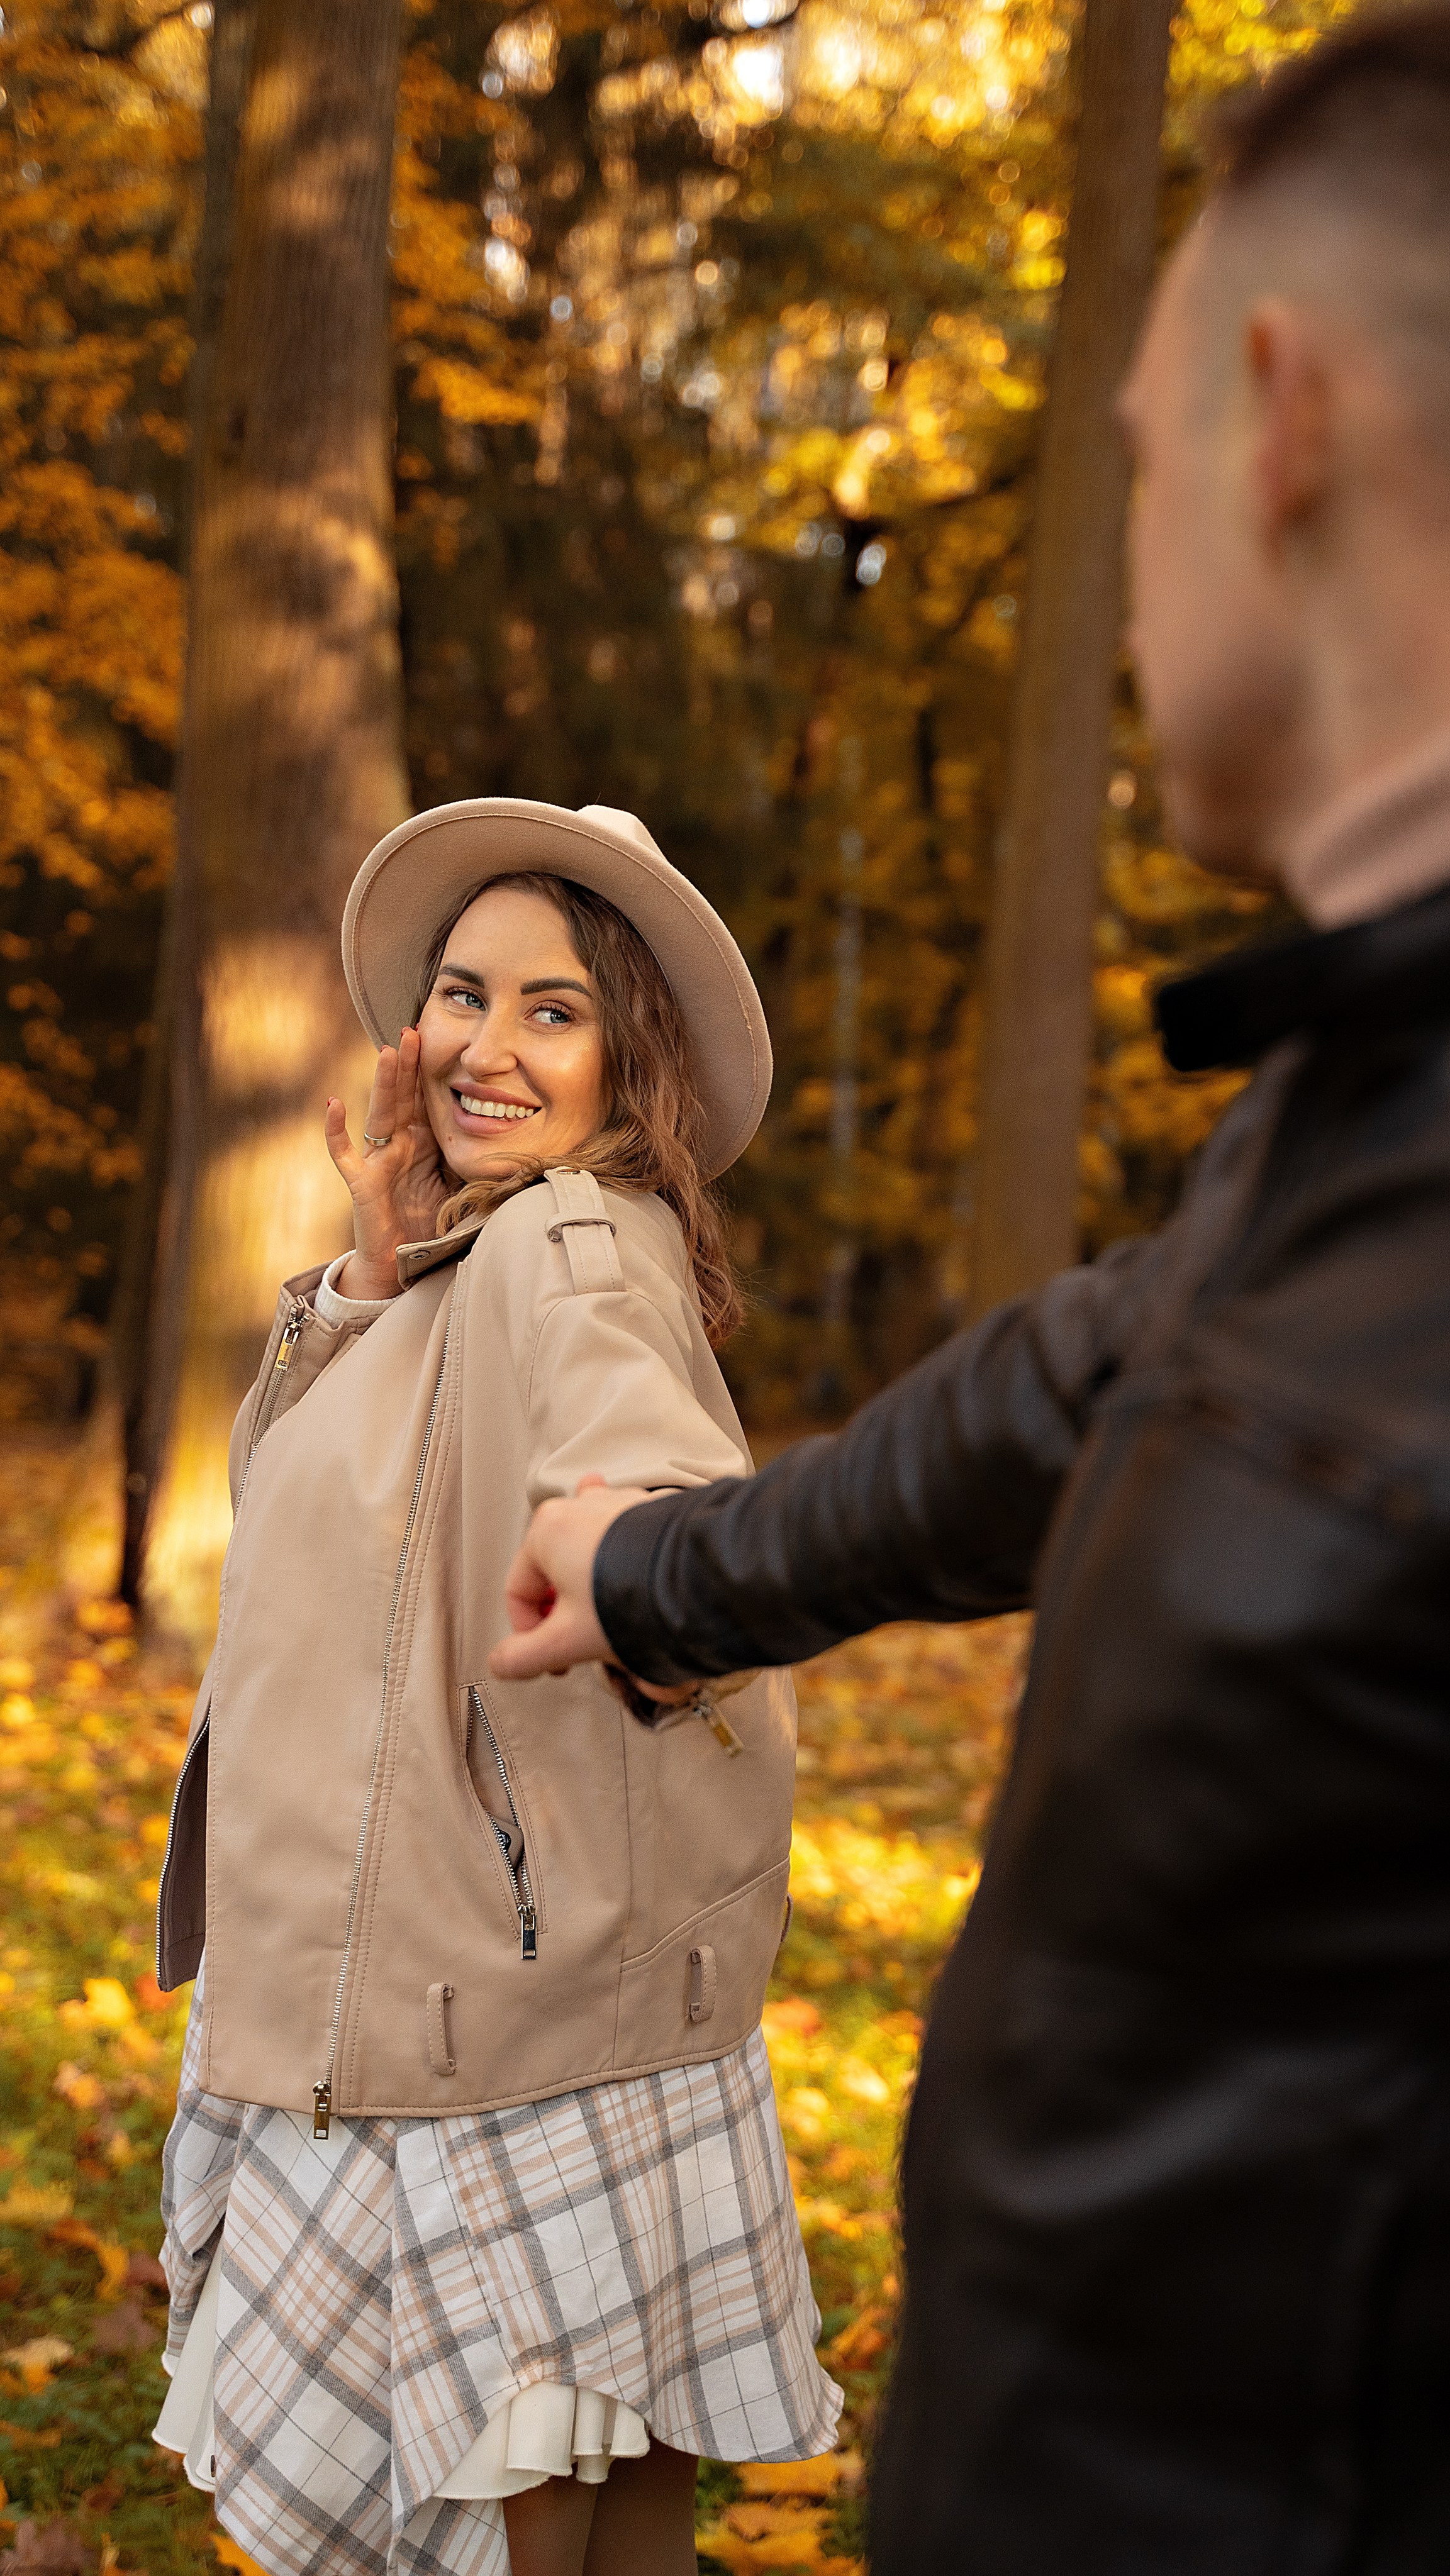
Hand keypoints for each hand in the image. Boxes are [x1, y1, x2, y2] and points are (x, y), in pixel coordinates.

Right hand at [325, 1029, 450, 1298]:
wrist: (401, 1263)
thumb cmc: (429, 1222)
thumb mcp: (458, 1183)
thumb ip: (471, 1158)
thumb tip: (509, 1136)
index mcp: (423, 1142)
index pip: (426, 1098)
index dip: (430, 1070)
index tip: (438, 1036)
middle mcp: (399, 1144)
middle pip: (404, 1096)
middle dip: (409, 1063)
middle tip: (413, 1029)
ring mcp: (378, 1160)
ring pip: (379, 1112)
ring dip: (383, 1082)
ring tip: (388, 1051)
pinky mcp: (362, 1181)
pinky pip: (343, 1152)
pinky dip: (335, 1129)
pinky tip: (332, 1104)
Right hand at [490, 1475, 689, 1693]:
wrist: (699, 1577)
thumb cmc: (631, 1599)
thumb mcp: (567, 1640)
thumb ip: (525, 1656)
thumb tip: (503, 1663)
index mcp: (547, 1530)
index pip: (519, 1591)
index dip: (530, 1634)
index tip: (555, 1661)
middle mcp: (583, 1507)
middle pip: (559, 1567)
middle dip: (573, 1610)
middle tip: (586, 1639)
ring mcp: (623, 1503)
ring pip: (598, 1547)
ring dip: (602, 1582)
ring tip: (613, 1609)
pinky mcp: (659, 1511)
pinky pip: (637, 1540)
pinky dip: (639, 1566)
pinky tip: (651, 1592)